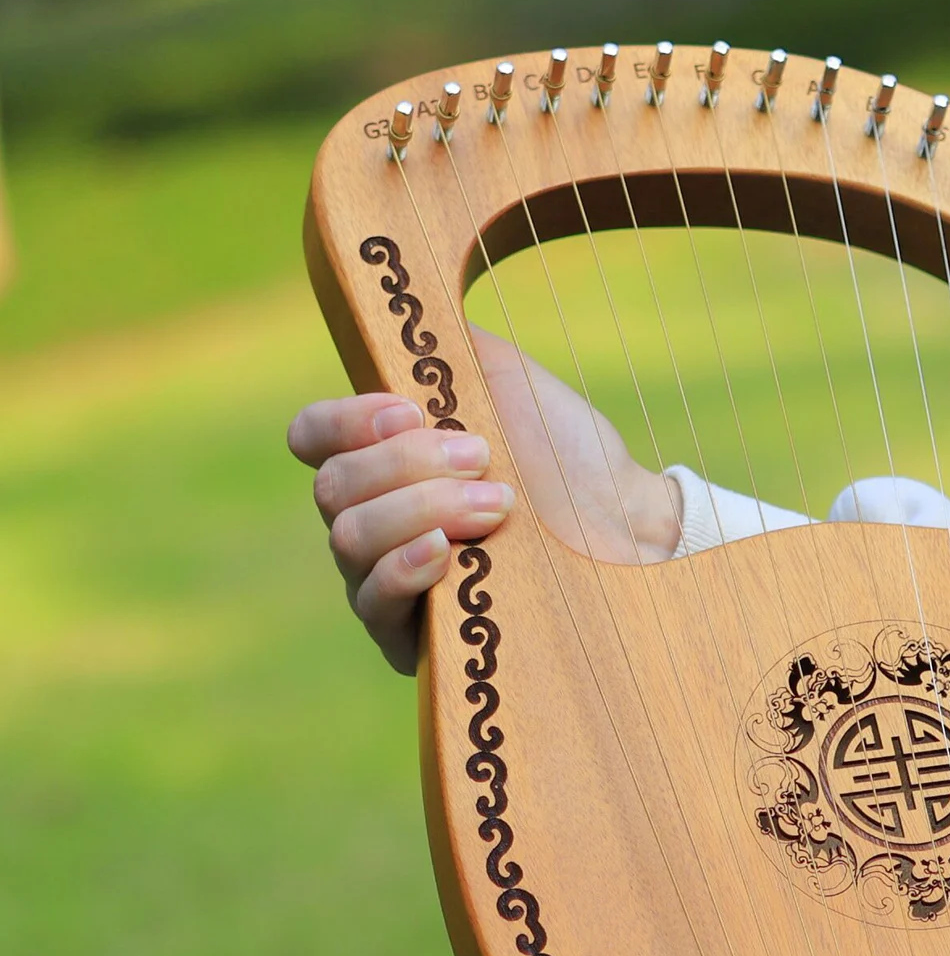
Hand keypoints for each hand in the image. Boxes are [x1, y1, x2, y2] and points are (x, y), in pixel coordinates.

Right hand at [287, 328, 682, 673]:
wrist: (627, 522)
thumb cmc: (566, 454)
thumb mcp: (503, 382)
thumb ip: (441, 353)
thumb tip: (393, 318)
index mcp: (382, 458)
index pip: (314, 438)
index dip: (343, 421)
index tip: (408, 410)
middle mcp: (374, 519)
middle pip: (333, 488)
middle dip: (407, 465)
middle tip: (484, 458)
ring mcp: (386, 579)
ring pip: (350, 538)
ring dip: (421, 509)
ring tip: (496, 504)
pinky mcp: (413, 637)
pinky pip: (374, 602)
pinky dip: (403, 567)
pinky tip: (444, 552)